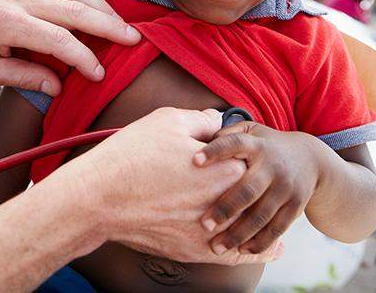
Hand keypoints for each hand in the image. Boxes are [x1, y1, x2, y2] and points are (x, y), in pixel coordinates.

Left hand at [0, 0, 140, 94]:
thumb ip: (21, 77)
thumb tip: (57, 87)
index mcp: (8, 24)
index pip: (58, 40)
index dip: (83, 58)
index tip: (98, 74)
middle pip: (74, 9)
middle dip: (108, 25)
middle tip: (133, 39)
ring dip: (102, 3)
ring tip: (122, 21)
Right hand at [61, 108, 282, 264]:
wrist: (99, 198)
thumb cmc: (132, 156)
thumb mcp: (168, 121)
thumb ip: (202, 120)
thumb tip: (217, 122)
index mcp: (226, 169)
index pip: (253, 160)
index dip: (247, 152)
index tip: (246, 149)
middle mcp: (225, 204)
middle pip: (255, 197)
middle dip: (259, 189)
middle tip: (264, 181)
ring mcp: (210, 231)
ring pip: (249, 230)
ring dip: (263, 226)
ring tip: (276, 226)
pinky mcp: (193, 250)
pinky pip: (233, 256)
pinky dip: (251, 253)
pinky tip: (263, 251)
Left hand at [194, 121, 323, 254]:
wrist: (311, 159)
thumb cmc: (266, 145)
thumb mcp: (252, 131)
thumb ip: (227, 134)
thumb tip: (195, 140)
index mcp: (257, 145)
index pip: (235, 144)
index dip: (215, 151)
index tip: (194, 161)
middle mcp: (273, 166)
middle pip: (248, 189)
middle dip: (225, 208)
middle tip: (204, 224)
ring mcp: (286, 188)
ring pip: (261, 215)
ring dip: (239, 233)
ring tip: (217, 246)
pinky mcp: (295, 206)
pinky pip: (277, 228)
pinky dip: (260, 242)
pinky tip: (242, 250)